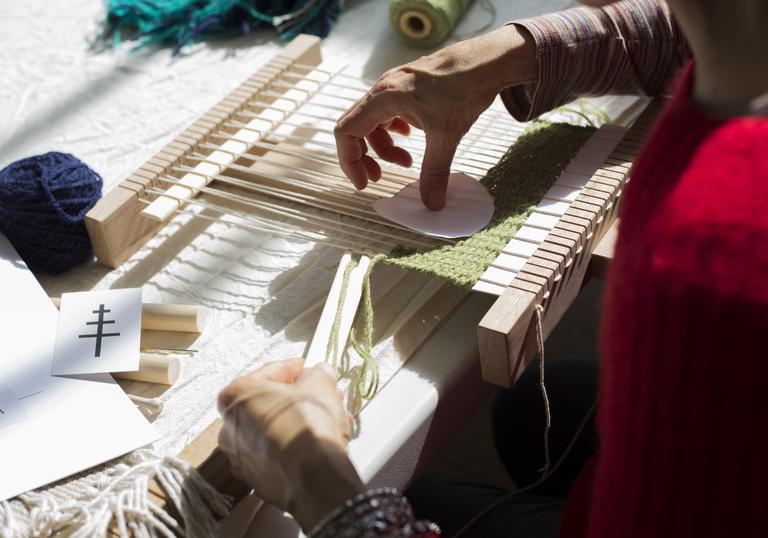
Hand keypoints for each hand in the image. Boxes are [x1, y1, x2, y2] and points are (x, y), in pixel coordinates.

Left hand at [218, 359, 363, 530]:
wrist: (314, 477)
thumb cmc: (308, 424)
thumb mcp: (319, 383)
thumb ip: (317, 374)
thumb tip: (318, 374)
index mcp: (236, 397)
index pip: (268, 373)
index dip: (293, 369)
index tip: (308, 368)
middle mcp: (230, 428)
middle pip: (269, 404)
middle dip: (298, 398)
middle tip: (320, 394)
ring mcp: (241, 458)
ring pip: (274, 430)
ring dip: (298, 422)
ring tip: (327, 418)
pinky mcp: (257, 481)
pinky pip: (278, 455)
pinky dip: (295, 446)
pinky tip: (319, 442)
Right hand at [334, 24, 536, 209]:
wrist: (487, 60)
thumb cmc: (465, 87)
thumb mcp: (447, 135)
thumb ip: (435, 172)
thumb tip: (432, 204)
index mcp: (384, 98)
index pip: (346, 131)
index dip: (350, 161)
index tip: (364, 183)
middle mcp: (383, 90)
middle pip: (356, 129)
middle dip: (365, 157)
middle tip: (379, 178)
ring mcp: (394, 87)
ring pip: (374, 123)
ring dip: (385, 147)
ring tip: (408, 163)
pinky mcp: (407, 88)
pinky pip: (388, 114)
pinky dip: (394, 132)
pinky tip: (412, 139)